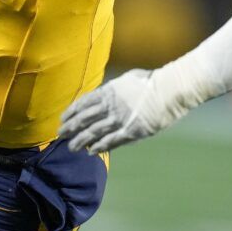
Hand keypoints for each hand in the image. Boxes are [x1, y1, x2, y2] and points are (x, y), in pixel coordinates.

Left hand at [59, 69, 189, 151]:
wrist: (171, 89)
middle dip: (70, 128)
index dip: (71, 113)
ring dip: (80, 140)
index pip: (83, 104)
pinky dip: (99, 146)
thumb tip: (103, 95)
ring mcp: (120, 119)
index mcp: (109, 91)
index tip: (63, 120)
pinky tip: (91, 151)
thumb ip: (113, 89)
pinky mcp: (132, 131)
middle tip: (60, 135)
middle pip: (84, 119)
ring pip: (93, 132)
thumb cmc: (152, 82)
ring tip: (72, 147)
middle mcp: (111, 106)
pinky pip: (110, 141)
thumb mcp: (127, 80)